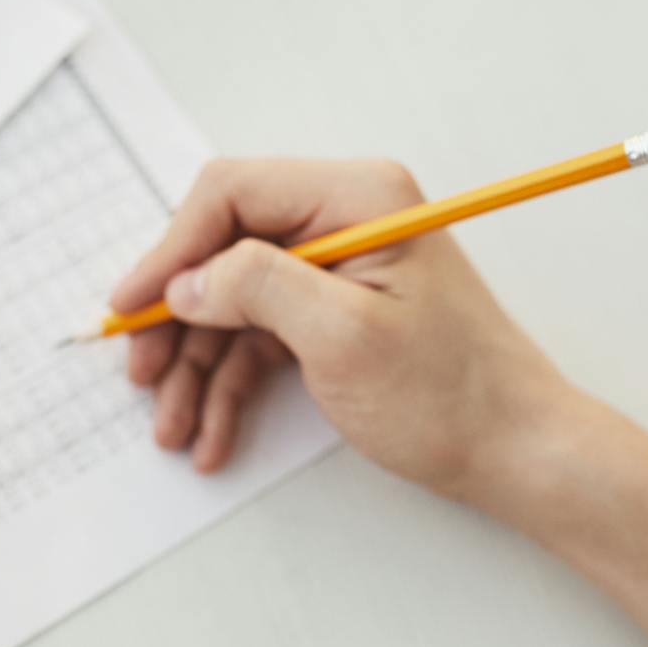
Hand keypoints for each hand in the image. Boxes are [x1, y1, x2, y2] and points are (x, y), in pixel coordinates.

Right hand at [110, 158, 568, 497]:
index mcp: (355, 198)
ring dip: (195, 369)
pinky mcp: (331, 317)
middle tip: (142, 376)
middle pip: (221, 253)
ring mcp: (334, 272)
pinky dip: (229, 387)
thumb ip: (258, 289)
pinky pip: (259, 342)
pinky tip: (211, 434)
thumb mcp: (344, 337)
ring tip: (173, 428)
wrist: (515, 451)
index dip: (171, 250)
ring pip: (232, 307)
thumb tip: (187, 281)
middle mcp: (341, 222)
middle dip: (177, 323)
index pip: (231, 195)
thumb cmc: (451, 394)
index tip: (132, 308)